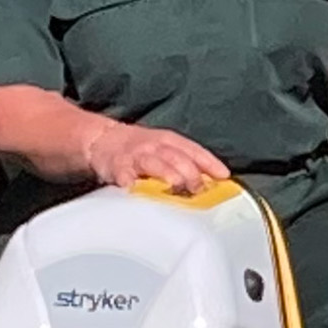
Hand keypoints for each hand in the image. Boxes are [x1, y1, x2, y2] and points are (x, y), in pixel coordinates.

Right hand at [84, 122, 229, 194]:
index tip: (223, 175)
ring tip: (173, 183)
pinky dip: (127, 180)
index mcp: (170, 141)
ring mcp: (136, 156)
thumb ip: (188, 163)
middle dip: (189, 172)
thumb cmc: (142, 149)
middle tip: (198, 188)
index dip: (209, 162)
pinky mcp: (117, 166)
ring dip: (165, 172)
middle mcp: (155, 146)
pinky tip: (132, 188)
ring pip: (153, 163)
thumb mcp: (167, 150)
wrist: (103, 140)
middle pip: (176, 157)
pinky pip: (123, 174)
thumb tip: (214, 182)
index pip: (194, 150)